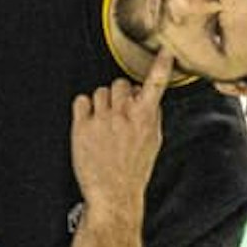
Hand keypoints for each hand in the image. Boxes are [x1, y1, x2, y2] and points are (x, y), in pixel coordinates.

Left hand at [70, 50, 174, 219]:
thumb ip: (152, 116)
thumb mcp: (153, 143)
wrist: (113, 194)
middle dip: (119, 94)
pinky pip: (81, 100)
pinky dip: (84, 108)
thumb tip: (150, 99)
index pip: (155, 84)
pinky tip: (90, 123)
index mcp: (144, 118)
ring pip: (100, 91)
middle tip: (119, 112)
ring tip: (104, 123)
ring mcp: (101, 120)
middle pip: (119, 83)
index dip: (161, 65)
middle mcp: (123, 115)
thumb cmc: (134, 171)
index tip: (165, 51)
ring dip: (102, 103)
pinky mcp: (81, 127)